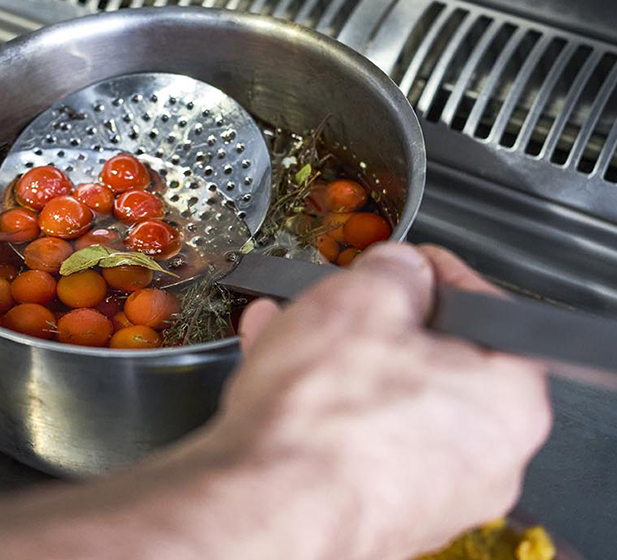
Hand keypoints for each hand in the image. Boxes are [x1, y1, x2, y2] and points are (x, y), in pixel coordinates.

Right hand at [201, 243, 550, 559]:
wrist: (265, 506)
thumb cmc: (323, 419)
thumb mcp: (363, 298)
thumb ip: (396, 269)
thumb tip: (400, 268)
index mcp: (508, 402)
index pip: (484, 312)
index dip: (432, 274)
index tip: (402, 264)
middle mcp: (481, 459)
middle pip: (429, 362)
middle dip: (370, 321)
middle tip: (339, 301)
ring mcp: (428, 493)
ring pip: (383, 401)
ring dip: (336, 359)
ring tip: (287, 330)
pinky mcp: (375, 510)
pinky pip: (355, 440)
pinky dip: (323, 405)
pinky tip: (277, 374)